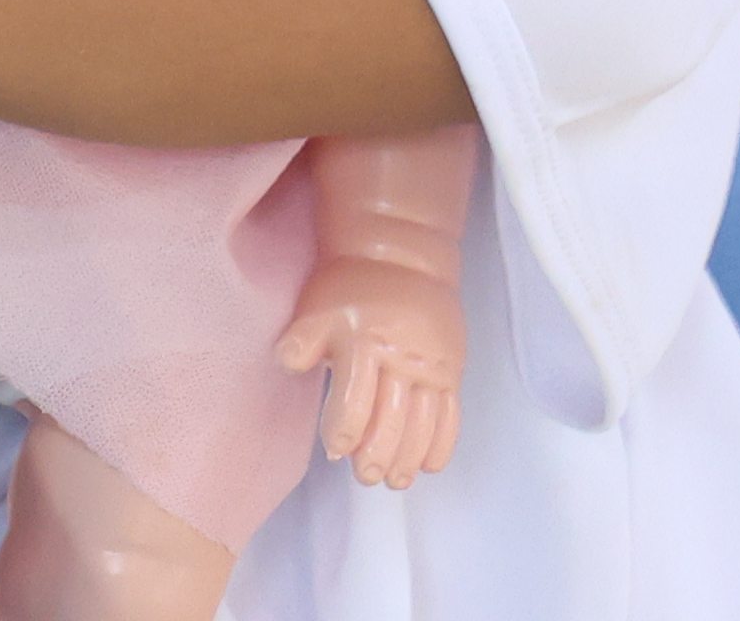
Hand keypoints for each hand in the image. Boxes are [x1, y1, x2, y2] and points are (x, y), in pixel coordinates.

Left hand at [279, 248, 465, 484]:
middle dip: (378, 453)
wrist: (402, 259)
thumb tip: (287, 364)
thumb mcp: (317, 307)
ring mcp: (431, 367)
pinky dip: (442, 443)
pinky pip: (451, 415)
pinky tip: (430, 465)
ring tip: (395, 480)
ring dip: (409, 457)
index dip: (344, 430)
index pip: (355, 398)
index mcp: (363, 342)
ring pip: (424, 423)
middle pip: (393, 417)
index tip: (334, 451)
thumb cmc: (349, 287)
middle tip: (366, 477)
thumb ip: (302, 340)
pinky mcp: (451, 372)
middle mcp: (401, 358)